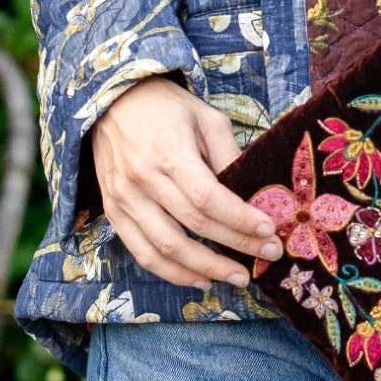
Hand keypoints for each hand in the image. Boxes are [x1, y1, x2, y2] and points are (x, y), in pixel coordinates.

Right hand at [89, 78, 279, 289]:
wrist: (111, 101)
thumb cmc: (165, 107)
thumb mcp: (204, 117)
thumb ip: (227, 153)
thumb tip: (251, 191)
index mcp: (168, 151)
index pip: (207, 197)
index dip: (239, 219)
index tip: (268, 230)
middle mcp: (142, 179)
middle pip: (193, 224)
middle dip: (236, 245)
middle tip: (268, 255)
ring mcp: (124, 199)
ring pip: (166, 248)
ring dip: (206, 269)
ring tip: (237, 277)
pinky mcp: (113, 212)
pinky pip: (142, 253)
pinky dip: (171, 272)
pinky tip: (199, 279)